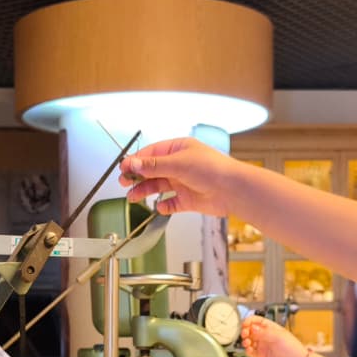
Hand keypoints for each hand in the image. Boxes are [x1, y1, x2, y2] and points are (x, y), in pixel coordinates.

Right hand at [118, 137, 240, 215]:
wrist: (233, 190)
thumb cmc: (212, 169)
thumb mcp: (178, 163)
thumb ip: (153, 165)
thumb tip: (132, 163)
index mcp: (178, 150)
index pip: (151, 153)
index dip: (136, 161)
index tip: (123, 169)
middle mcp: (180, 165)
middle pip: (152, 171)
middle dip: (137, 177)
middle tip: (124, 183)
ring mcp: (183, 182)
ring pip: (158, 186)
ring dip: (145, 191)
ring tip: (133, 197)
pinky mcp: (188, 199)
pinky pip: (171, 203)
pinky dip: (164, 206)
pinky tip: (159, 206)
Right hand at [240, 315, 307, 356]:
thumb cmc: (292, 348)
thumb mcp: (278, 336)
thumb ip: (264, 332)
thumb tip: (252, 328)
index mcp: (270, 328)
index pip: (256, 321)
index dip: (249, 321)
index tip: (245, 324)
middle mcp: (265, 336)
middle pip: (250, 330)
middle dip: (245, 330)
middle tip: (245, 333)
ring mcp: (262, 346)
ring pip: (248, 340)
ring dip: (245, 340)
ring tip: (247, 342)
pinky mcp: (260, 356)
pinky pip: (249, 351)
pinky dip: (247, 350)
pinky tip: (249, 349)